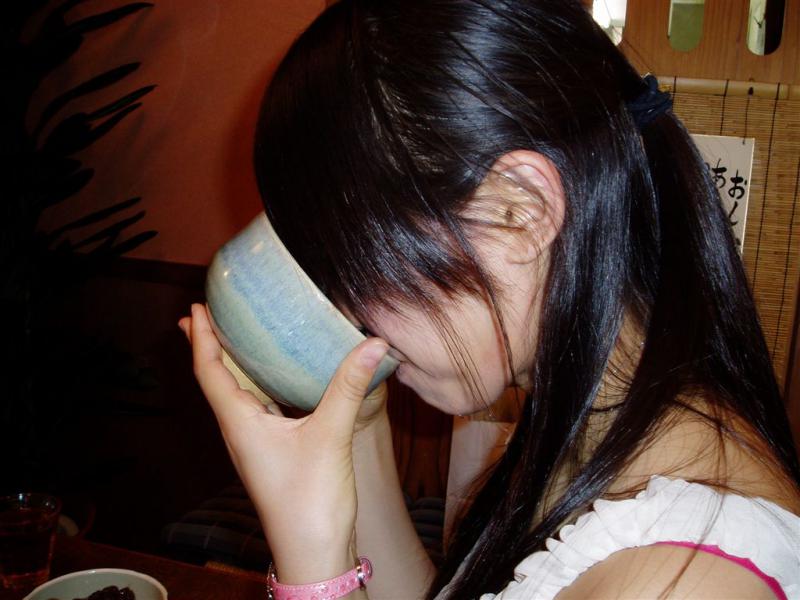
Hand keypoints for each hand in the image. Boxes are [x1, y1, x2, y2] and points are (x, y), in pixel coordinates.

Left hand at [178, 304, 388, 582]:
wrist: (314, 555)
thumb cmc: (310, 501)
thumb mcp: (330, 436)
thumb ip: (348, 387)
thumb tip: (373, 343)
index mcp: (239, 424)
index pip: (210, 371)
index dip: (201, 338)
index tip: (193, 309)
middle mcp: (240, 432)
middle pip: (216, 381)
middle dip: (208, 347)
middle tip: (202, 316)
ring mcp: (255, 445)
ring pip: (236, 396)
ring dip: (231, 366)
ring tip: (232, 339)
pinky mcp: (273, 453)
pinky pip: (258, 409)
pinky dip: (258, 386)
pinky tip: (274, 380)